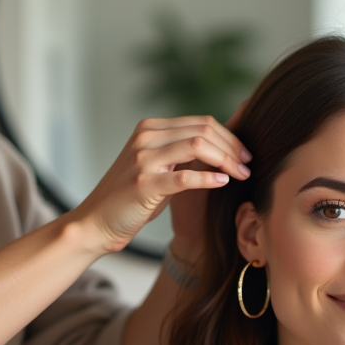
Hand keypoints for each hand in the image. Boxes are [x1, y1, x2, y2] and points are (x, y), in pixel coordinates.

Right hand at [71, 116, 250, 253]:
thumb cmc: (133, 198)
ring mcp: (143, 159)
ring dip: (226, 160)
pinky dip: (208, 178)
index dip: (230, 137)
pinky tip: (223, 183)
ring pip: (197, 146)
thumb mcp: (161, 168)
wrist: (96, 222)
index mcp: (151, 128)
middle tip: (248, 165)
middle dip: (232, 147)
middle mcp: (146, 137)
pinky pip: (184, 176)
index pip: (201, 122)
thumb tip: (228, 140)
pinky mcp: (144, 184)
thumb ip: (186, 153)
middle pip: (203, 130)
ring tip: (241, 174)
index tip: (245, 155)